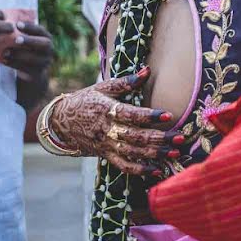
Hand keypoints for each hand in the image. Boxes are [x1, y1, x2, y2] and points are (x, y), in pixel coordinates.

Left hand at [3, 21, 53, 83]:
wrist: (32, 69)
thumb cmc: (25, 49)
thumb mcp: (27, 39)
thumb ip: (21, 32)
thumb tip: (7, 20)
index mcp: (46, 38)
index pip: (41, 30)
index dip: (30, 27)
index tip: (17, 24)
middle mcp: (49, 50)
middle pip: (44, 44)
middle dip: (30, 41)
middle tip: (16, 39)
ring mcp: (45, 62)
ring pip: (35, 58)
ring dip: (19, 55)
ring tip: (6, 52)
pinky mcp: (37, 72)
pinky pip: (27, 69)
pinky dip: (14, 64)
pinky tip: (4, 60)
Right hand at [48, 67, 183, 175]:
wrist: (61, 122)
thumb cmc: (86, 100)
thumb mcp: (103, 87)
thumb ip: (126, 81)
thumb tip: (148, 70)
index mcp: (108, 111)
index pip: (131, 115)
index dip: (149, 116)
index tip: (168, 115)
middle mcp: (108, 130)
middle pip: (136, 137)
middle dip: (160, 138)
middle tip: (180, 138)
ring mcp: (107, 145)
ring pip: (133, 153)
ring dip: (155, 155)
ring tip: (175, 153)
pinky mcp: (106, 155)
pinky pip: (124, 166)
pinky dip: (140, 170)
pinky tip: (158, 171)